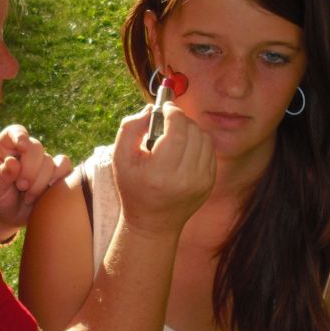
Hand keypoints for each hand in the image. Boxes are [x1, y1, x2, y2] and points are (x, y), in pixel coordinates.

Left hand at [0, 125, 72, 237]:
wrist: (5, 215)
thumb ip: (0, 176)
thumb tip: (13, 162)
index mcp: (5, 147)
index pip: (15, 131)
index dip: (21, 136)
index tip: (22, 147)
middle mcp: (25, 151)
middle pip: (36, 147)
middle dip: (30, 170)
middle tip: (21, 187)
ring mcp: (41, 162)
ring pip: (50, 161)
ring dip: (41, 182)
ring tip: (28, 197)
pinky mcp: (54, 174)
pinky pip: (65, 168)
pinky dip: (58, 180)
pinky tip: (47, 192)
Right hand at [111, 103, 214, 234]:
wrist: (152, 223)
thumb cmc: (133, 188)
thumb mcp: (120, 158)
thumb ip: (131, 128)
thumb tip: (152, 109)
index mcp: (160, 172)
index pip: (178, 130)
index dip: (173, 112)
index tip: (165, 108)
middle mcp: (185, 178)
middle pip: (192, 131)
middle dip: (180, 120)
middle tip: (168, 121)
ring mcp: (201, 182)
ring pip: (204, 139)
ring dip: (190, 130)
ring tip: (176, 135)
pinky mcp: (209, 183)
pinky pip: (209, 151)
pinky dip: (198, 143)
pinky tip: (184, 149)